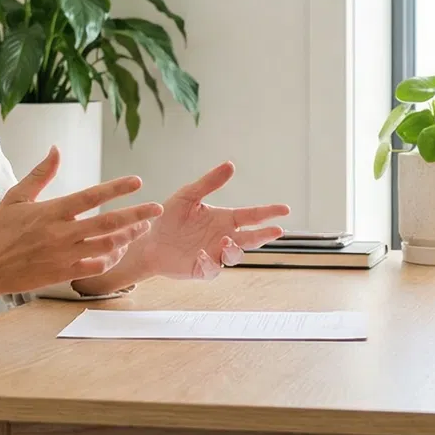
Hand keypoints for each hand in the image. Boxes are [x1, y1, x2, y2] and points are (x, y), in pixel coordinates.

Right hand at [0, 149, 161, 294]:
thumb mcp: (17, 196)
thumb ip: (41, 173)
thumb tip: (56, 149)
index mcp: (52, 211)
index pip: (91, 196)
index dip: (117, 188)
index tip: (137, 181)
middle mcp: (61, 233)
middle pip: (108, 222)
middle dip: (136, 214)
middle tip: (157, 208)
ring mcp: (64, 255)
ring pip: (106, 246)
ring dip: (128, 236)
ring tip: (142, 227)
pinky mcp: (63, 274)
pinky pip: (96, 268)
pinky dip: (111, 259)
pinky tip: (119, 250)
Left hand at [85, 161, 288, 287]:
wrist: (149, 240)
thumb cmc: (170, 217)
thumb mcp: (188, 195)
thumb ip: (209, 183)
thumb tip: (231, 164)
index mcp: (224, 219)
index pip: (252, 216)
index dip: (268, 213)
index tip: (285, 209)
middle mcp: (224, 237)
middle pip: (250, 238)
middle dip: (264, 235)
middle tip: (277, 230)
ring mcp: (214, 254)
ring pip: (235, 256)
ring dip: (235, 249)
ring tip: (228, 240)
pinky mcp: (201, 269)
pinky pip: (212, 269)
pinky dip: (210, 262)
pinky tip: (202, 253)